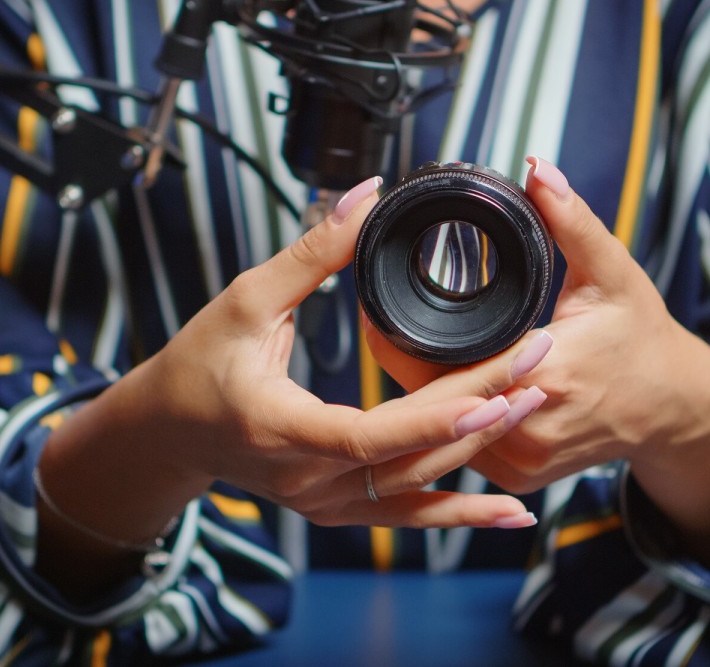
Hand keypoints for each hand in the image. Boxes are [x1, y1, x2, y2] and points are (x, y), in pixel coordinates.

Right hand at [38, 178, 539, 575]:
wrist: (170, 429)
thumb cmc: (199, 362)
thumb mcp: (246, 299)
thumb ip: (312, 252)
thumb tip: (366, 195)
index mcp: (282, 429)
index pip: (370, 435)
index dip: (434, 418)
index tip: (494, 391)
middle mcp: (307, 479)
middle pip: (410, 458)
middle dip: (481, 411)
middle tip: (539, 364)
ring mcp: (324, 503)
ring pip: (417, 489)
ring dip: (481, 452)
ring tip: (537, 407)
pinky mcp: (336, 508)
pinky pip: (407, 515)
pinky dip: (459, 511)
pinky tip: (510, 512)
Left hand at [366, 158, 709, 574]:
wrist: (671, 409)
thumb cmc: (642, 337)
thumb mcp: (613, 272)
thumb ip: (571, 221)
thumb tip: (535, 170)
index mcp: (549, 372)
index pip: (445, 360)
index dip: (398, 334)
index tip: (372, 303)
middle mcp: (528, 427)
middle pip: (431, 399)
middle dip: (397, 358)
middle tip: (371, 314)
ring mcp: (520, 461)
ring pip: (439, 430)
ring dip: (414, 392)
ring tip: (389, 344)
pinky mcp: (516, 475)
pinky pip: (458, 447)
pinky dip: (442, 418)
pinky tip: (425, 386)